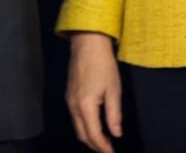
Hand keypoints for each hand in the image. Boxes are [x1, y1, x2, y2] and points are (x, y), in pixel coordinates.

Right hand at [66, 32, 121, 152]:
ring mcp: (68, 99)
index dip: (104, 148)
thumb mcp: (113, 89)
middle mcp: (73, 106)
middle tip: (108, 149)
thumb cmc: (103, 64)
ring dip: (89, 136)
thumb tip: (116, 134)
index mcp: (85, 106)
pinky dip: (84, 125)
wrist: (87, 43)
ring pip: (77, 127)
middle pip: (82, 135)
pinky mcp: (68, 93)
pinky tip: (94, 123)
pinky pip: (74, 117)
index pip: (94, 135)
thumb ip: (114, 114)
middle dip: (95, 146)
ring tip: (103, 140)